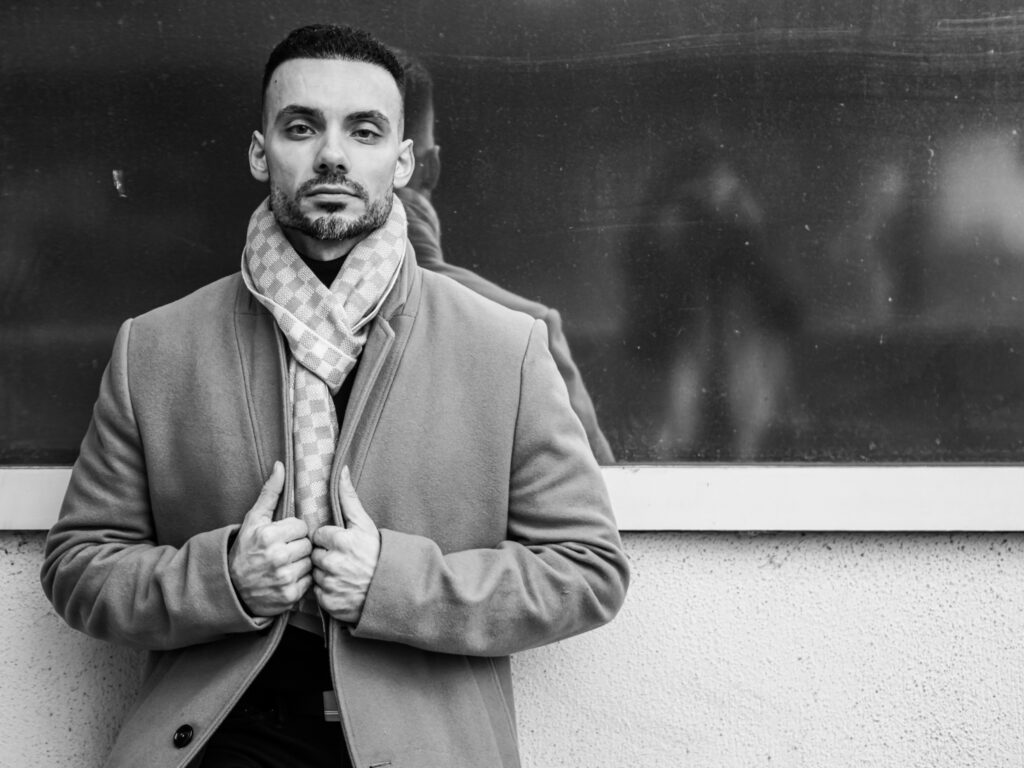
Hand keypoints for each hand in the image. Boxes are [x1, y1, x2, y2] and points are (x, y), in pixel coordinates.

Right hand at [228, 461, 312, 616]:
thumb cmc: (245, 550)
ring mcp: (283, 578)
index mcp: (268, 536)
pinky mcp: (290, 596)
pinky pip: (310, 581)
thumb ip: (270, 492)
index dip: (294, 530)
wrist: (231, 589)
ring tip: (286, 564)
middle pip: (308, 544)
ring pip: (311, 562)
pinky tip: (288, 578)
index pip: (302, 526)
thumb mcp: (253, 520)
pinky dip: (302, 580)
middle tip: (285, 551)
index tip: (283, 536)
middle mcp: (277, 557)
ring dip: (302, 563)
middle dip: (299, 546)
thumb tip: (281, 465)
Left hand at [312, 466, 380, 623]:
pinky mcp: (330, 603)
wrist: (393, 588)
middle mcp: (334, 563)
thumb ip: (348, 497)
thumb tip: (340, 469)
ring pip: (315, 574)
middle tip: (343, 560)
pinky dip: (327, 592)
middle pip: (315, 555)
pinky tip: (341, 587)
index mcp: (341, 541)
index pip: (319, 535)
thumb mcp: (365, 524)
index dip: (330, 539)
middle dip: (326, 556)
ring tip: (343, 574)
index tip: (342, 544)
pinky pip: (318, 593)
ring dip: (325, 574)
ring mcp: (332, 584)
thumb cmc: (377, 553)